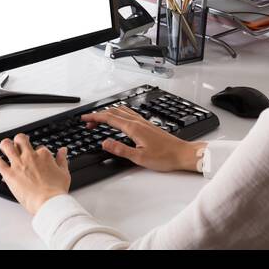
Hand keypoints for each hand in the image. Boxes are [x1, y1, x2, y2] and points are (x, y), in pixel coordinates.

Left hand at [0, 134, 70, 214]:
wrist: (48, 202)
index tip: (37, 156)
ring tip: (4, 147)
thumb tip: (63, 151)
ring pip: (7, 146)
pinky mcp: (9, 173)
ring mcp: (18, 164)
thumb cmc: (56, 191)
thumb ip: (62, 160)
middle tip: (18, 144)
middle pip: (21, 140)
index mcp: (44, 156)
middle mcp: (30, 157)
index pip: (39, 147)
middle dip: (19, 140)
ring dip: (5, 145)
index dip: (37, 152)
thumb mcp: (64, 173)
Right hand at [80, 105, 206, 172]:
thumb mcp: (139, 158)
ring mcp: (144, 122)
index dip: (95, 117)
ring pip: (122, 111)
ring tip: (100, 120)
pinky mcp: (148, 125)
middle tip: (88, 122)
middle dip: (99, 115)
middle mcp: (138, 122)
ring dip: (108, 113)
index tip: (85, 119)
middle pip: (114, 112)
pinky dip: (119, 114)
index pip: (109, 118)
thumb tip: (105, 143)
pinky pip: (129, 114)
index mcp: (134, 128)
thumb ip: (120, 149)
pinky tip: (120, 119)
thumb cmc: (165, 157)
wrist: (183, 154)